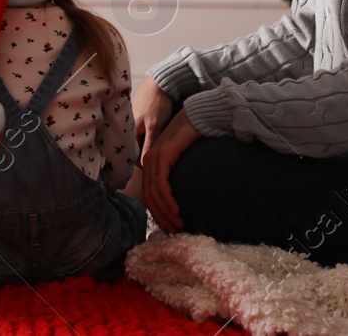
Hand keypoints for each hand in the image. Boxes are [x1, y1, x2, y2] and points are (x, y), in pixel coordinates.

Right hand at [133, 75, 174, 162]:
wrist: (159, 81)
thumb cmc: (157, 102)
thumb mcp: (155, 126)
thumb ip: (149, 145)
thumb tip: (143, 164)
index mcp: (129, 129)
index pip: (131, 153)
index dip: (140, 162)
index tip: (151, 167)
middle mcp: (127, 125)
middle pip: (134, 145)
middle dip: (143, 153)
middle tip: (157, 158)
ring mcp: (132, 118)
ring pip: (137, 137)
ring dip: (145, 143)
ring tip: (158, 147)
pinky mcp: (137, 113)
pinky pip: (140, 129)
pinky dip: (146, 133)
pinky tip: (156, 133)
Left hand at [142, 110, 199, 233]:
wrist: (199, 117)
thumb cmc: (193, 138)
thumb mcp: (181, 159)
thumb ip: (176, 173)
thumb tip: (180, 195)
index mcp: (151, 162)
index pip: (148, 193)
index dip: (157, 212)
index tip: (168, 226)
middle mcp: (148, 160)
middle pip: (148, 196)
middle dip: (160, 216)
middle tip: (173, 231)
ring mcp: (154, 157)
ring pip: (154, 193)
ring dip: (166, 212)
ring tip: (178, 225)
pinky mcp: (163, 156)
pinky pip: (161, 184)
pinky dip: (168, 200)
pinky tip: (176, 211)